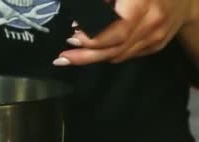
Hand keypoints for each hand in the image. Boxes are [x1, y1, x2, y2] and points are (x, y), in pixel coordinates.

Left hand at [53, 0, 198, 65]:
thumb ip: (104, 2)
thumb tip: (81, 15)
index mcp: (143, 5)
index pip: (115, 31)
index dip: (91, 37)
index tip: (72, 33)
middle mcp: (152, 24)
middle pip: (114, 49)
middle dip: (84, 56)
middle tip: (61, 59)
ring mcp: (156, 37)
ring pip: (119, 56)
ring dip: (92, 58)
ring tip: (70, 57)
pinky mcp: (156, 45)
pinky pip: (126, 55)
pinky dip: (108, 54)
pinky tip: (93, 52)